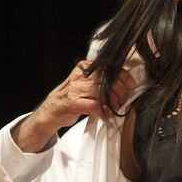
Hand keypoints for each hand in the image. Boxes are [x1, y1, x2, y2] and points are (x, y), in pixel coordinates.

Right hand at [12, 61, 136, 152]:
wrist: (50, 111)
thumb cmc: (71, 98)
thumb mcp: (83, 82)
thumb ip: (99, 79)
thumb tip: (125, 80)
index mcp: (83, 68)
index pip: (109, 68)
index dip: (124, 77)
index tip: (131, 84)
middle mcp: (79, 76)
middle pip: (108, 80)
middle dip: (121, 91)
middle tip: (123, 99)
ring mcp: (74, 90)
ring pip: (103, 93)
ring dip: (114, 102)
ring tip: (116, 107)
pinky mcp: (73, 103)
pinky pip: (95, 106)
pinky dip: (105, 110)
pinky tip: (107, 113)